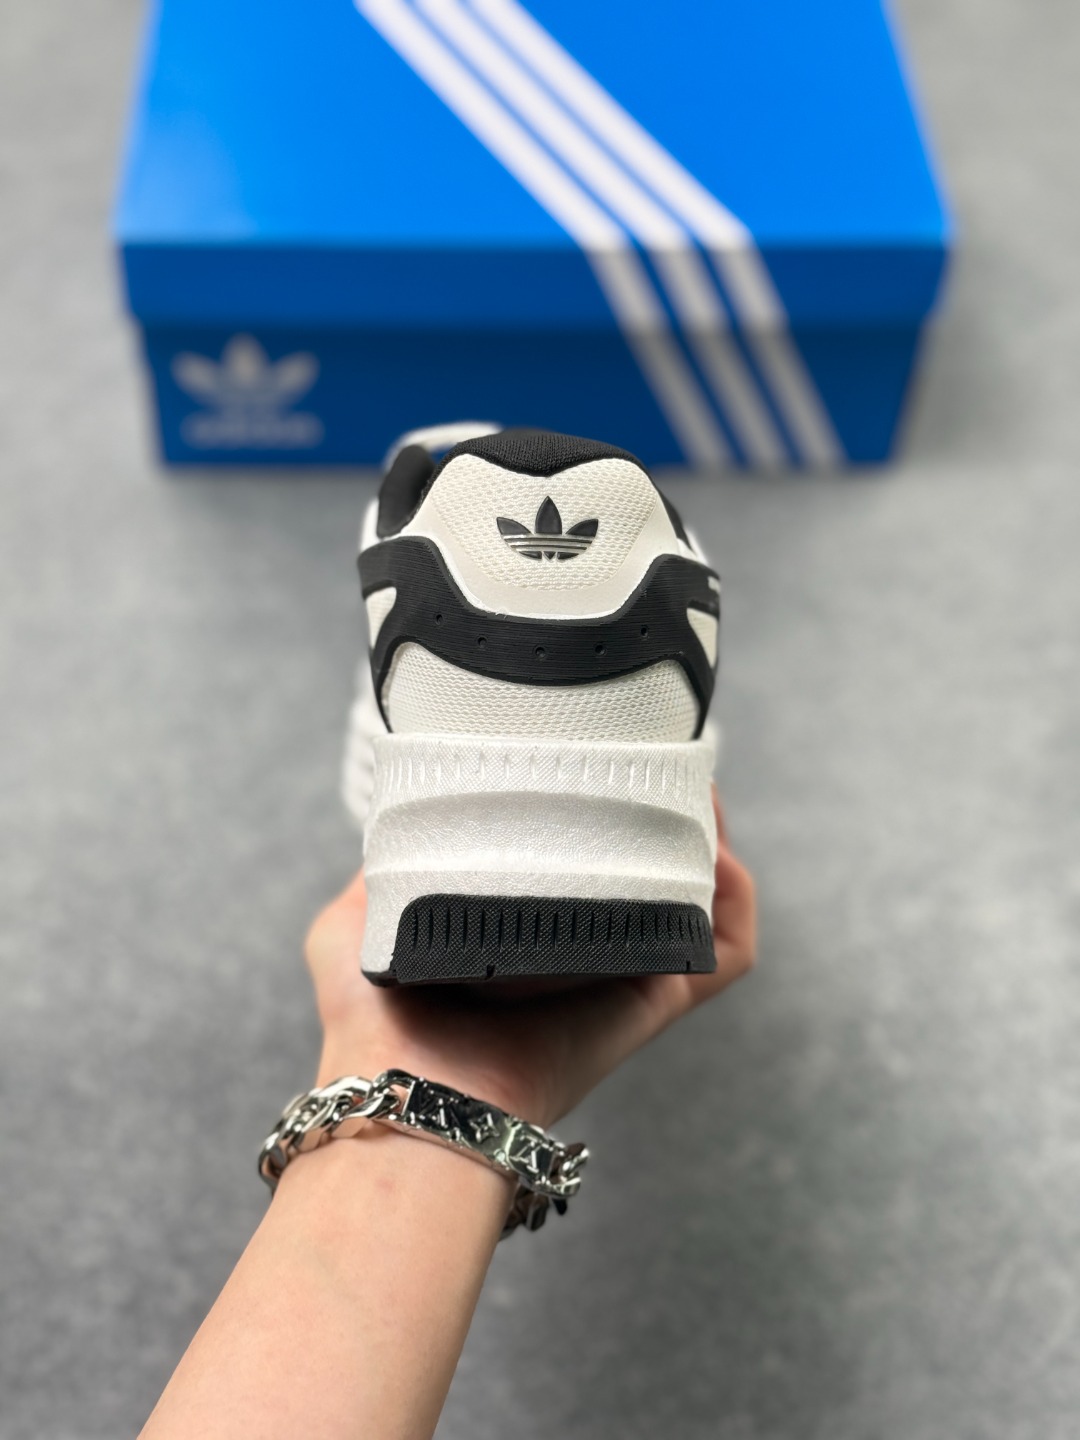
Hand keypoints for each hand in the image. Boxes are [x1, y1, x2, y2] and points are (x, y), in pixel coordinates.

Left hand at [305, 793, 755, 1128]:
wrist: (403, 1089)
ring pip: (698, 905)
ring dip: (711, 846)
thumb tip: (404, 812)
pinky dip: (737, 905)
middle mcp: (579, 951)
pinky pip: (723, 956)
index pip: (581, 863)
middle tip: (665, 763)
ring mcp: (622, 976)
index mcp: (520, 931)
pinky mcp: (652, 1000)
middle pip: (651, 875)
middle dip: (666, 817)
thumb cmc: (371, 1019)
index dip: (603, 811)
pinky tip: (721, 854)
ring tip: (699, 794)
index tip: (605, 758)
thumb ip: (382, 865)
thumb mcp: (358, 917)